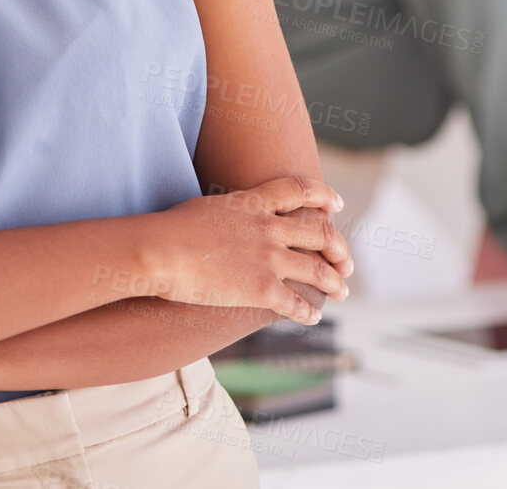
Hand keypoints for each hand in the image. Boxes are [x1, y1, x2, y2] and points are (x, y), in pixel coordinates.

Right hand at [144, 176, 352, 325]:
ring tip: (342, 293)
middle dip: (339, 248)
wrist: (159, 250)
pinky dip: (308, 311)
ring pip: (317, 270)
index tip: (337, 205)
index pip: (300, 190)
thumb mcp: (206, 207)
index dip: (323, 195)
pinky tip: (313, 317)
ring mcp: (268, 258)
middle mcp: (268, 227)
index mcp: (254, 203)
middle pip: (320, 232)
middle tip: (347, 262)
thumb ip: (228, 213)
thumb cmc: (169, 229)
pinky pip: (295, 302)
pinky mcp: (260, 289)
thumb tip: (227, 219)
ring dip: (334, 283)